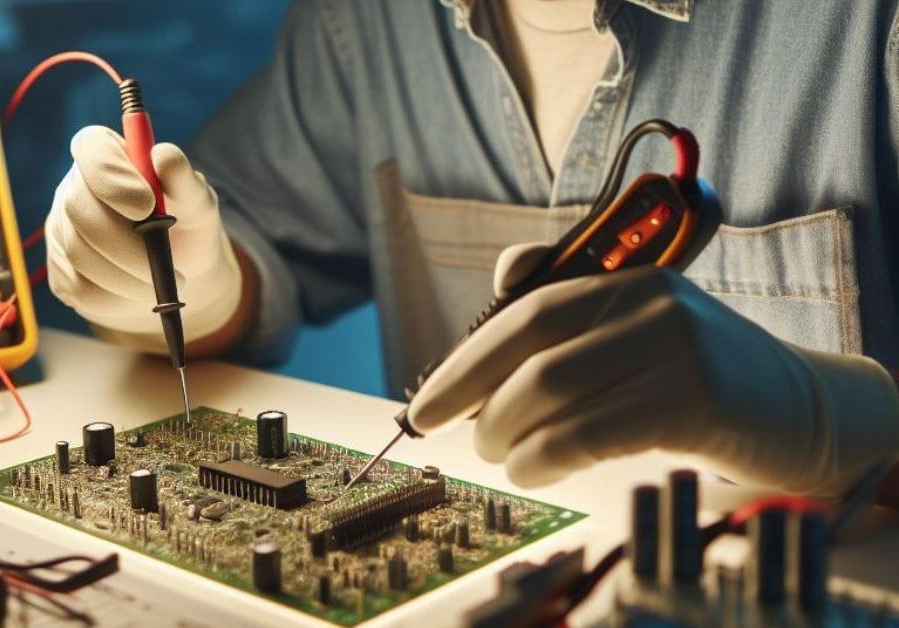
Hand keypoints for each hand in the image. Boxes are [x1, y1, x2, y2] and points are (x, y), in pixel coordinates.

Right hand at [46, 126, 242, 346]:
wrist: (178, 271)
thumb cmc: (186, 224)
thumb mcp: (196, 201)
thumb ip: (183, 179)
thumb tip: (162, 156)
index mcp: (106, 154)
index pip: (91, 148)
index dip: (111, 176)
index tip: (147, 206)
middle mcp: (75, 187)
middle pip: (78, 207)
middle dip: (125, 243)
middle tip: (166, 266)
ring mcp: (61, 230)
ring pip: (79, 253)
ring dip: (127, 276)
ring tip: (164, 285)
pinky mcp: (62, 272)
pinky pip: (79, 288)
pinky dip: (117, 298)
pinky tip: (141, 294)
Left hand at [408, 243, 898, 497]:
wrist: (801, 408)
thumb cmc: (699, 376)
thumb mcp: (638, 331)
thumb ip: (575, 309)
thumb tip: (502, 277)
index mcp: (628, 280)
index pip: (526, 309)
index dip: (466, 358)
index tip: (425, 402)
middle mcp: (650, 302)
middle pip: (532, 347)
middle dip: (476, 397)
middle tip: (461, 435)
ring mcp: (676, 347)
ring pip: (554, 390)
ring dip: (508, 433)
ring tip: (501, 457)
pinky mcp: (695, 398)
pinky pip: (591, 432)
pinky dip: (545, 457)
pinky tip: (533, 471)